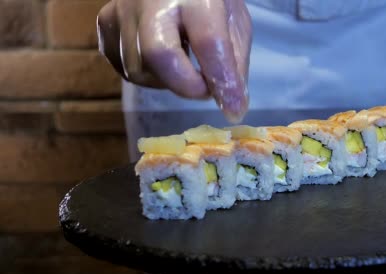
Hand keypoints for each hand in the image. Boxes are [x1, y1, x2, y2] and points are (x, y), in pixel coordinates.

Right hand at [97, 0, 251, 121]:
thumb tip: (231, 104)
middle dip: (187, 85)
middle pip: (158, 55)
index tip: (233, 105)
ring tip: (186, 66)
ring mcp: (121, 11)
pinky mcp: (104, 25)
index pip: (208, 40)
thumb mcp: (234, 21)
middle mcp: (149, 0)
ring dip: (169, 81)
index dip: (220, 77)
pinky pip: (124, 68)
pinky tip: (164, 61)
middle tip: (207, 88)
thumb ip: (233, 61)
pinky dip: (149, 76)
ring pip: (139, 70)